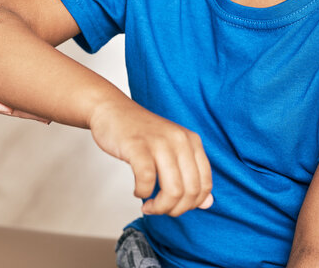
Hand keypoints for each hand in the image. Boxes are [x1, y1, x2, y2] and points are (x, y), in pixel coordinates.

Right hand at [89, 99, 212, 216]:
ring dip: (160, 206)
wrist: (111, 109)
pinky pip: (147, 180)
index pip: (205, 183)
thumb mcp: (171, 149)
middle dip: (175, 209)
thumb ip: (190, 174)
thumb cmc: (139, 132)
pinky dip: (142, 193)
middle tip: (159, 209)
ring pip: (173, 190)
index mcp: (191, 141)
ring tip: (148, 206)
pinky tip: (137, 191)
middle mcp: (179, 140)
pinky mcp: (137, 146)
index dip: (192, 204)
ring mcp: (159, 142)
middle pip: (190, 190)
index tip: (176, 206)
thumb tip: (207, 203)